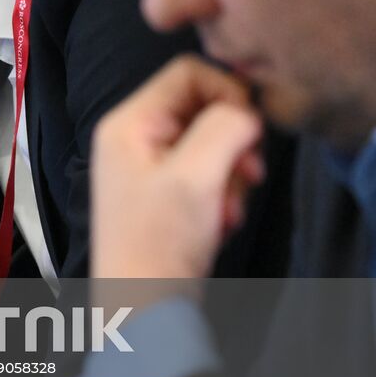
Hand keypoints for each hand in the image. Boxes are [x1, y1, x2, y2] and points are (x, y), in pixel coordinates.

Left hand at [90, 56, 266, 283]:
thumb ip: (223, 128)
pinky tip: (218, 221)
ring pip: (210, 142)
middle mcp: (132, 136)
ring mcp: (147, 164)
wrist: (144, 304)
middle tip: (246, 176)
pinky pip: (207, 172)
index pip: (187, 73)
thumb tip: (246, 111)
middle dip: (232, 142)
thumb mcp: (195, 176)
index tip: (248, 130)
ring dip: (231, 174)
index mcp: (128, 122)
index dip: (227, 93)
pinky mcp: (164, 191)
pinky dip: (222, 193)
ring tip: (225, 208)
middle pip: (203, 107)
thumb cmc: (158, 241)